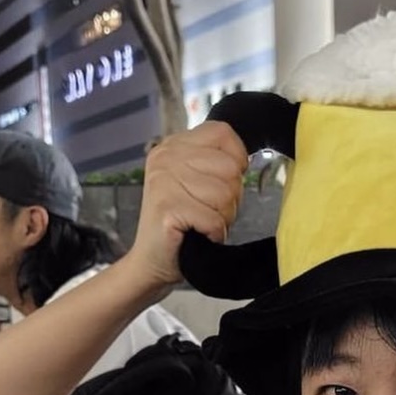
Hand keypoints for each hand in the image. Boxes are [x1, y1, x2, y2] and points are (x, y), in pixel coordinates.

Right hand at [126, 121, 247, 290]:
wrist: (151, 261)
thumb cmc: (182, 224)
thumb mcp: (198, 182)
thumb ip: (216, 163)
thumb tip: (244, 160)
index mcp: (174, 146)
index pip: (223, 133)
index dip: (237, 159)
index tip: (226, 181)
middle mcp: (166, 157)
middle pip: (230, 167)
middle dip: (230, 198)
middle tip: (208, 211)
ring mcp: (164, 181)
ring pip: (225, 194)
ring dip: (222, 218)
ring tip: (202, 223)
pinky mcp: (167, 208)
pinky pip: (215, 219)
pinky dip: (214, 233)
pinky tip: (198, 234)